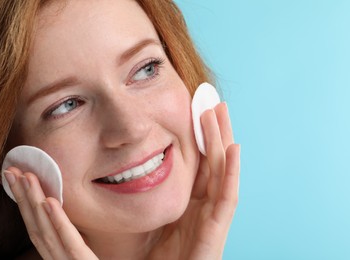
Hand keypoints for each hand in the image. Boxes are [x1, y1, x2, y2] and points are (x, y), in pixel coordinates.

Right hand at [4, 169, 97, 259]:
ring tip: (27, 177)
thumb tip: (57, 211)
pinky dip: (58, 221)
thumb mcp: (79, 253)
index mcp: (54, 255)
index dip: (23, 203)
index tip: (15, 179)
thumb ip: (70, 239)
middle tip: (12, 171)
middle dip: (22, 197)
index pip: (35, 226)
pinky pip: (70, 242)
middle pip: (35, 225)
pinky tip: (49, 202)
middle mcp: (54, 258)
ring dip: (34, 202)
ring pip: (46, 230)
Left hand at [149, 102, 239, 259]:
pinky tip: (233, 149)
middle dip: (214, 131)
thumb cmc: (154, 259)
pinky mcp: (216, 232)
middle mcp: (203, 206)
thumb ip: (145, 195)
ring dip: (222, 141)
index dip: (199, 137)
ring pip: (221, 172)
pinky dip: (232, 173)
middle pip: (212, 161)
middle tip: (212, 101)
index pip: (197, 164)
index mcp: (189, 203)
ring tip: (219, 113)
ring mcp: (212, 217)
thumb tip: (127, 168)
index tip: (195, 110)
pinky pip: (227, 198)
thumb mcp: (149, 218)